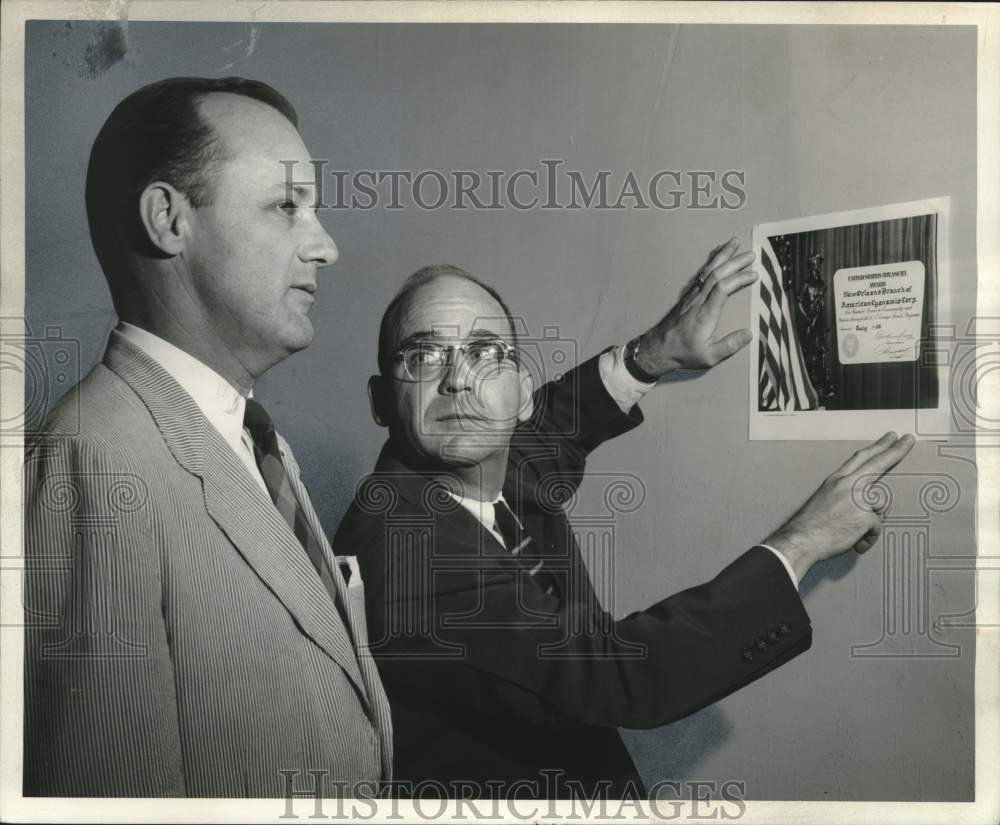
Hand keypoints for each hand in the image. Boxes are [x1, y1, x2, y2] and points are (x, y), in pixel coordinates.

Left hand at [632, 237, 758, 376]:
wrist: (658, 349)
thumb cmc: (683, 353)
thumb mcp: (709, 356)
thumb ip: (729, 345)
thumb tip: (749, 334)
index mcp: (705, 313)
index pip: (723, 288)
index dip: (739, 278)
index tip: (755, 275)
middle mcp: (698, 300)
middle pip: (717, 274)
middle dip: (735, 262)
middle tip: (751, 253)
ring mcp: (692, 296)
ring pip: (708, 271)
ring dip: (722, 256)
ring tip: (734, 242)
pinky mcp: (688, 296)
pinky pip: (701, 274)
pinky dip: (711, 262)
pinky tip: (717, 256)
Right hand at [764, 432, 915, 581]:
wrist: (801, 539)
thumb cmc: (810, 525)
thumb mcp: (825, 500)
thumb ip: (846, 495)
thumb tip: (869, 503)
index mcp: (836, 480)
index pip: (861, 458)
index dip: (877, 446)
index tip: (890, 437)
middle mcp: (848, 484)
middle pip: (877, 463)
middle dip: (896, 450)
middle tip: (908, 439)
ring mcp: (857, 498)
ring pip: (881, 505)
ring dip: (872, 521)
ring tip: (854, 531)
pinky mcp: (865, 515)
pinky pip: (876, 527)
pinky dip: (867, 538)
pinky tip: (855, 542)